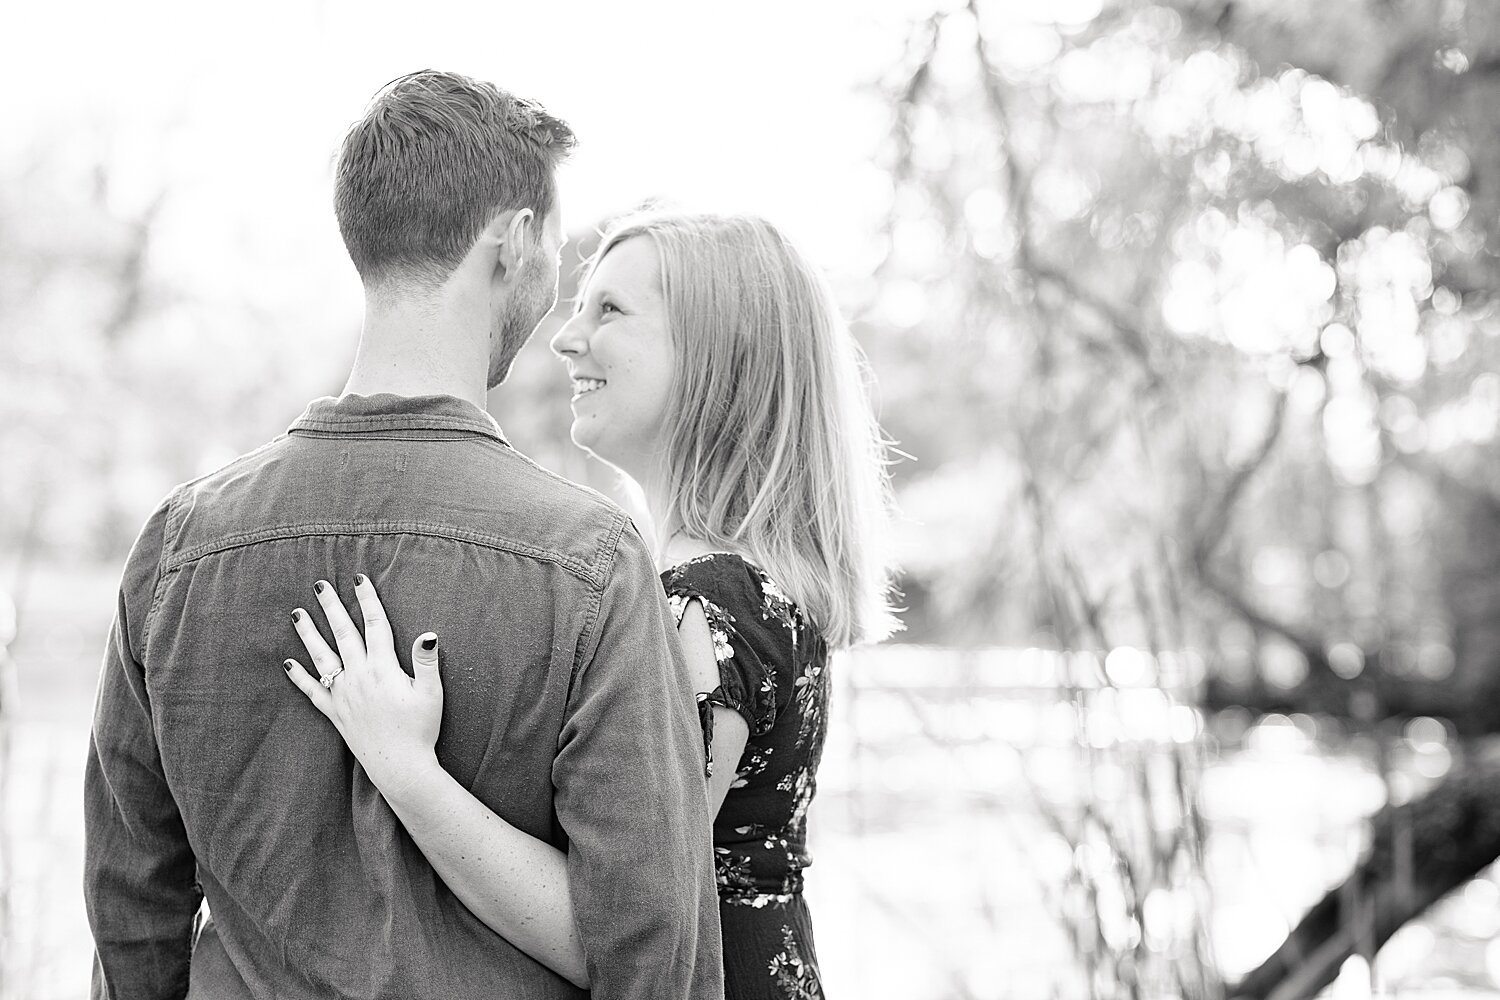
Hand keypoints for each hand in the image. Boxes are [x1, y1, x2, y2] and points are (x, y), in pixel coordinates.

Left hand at [282, 574, 444, 800]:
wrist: (400, 766)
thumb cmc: (420, 729)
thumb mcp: (432, 694)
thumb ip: (427, 662)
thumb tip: (428, 634)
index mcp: (383, 668)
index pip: (374, 624)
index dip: (367, 599)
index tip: (359, 578)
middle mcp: (358, 677)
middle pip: (343, 634)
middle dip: (331, 607)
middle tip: (319, 585)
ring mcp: (343, 695)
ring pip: (322, 657)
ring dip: (308, 634)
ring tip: (296, 614)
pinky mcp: (335, 713)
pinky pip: (313, 691)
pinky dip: (299, 676)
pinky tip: (288, 663)